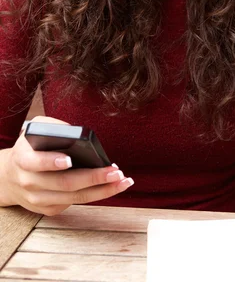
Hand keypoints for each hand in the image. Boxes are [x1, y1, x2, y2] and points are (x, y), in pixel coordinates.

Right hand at [1, 116, 133, 215]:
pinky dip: (95, 195)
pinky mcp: (48, 209)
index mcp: (23, 160)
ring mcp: (38, 199)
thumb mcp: (36, 130)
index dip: (52, 162)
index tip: (70, 159)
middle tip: (115, 171)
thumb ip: (54, 127)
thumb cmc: (30, 148)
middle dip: (93, 178)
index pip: (37, 162)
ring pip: (74, 198)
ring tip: (121, 180)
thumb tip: (78, 132)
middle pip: (64, 184)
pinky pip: (75, 203)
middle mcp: (29, 182)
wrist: (9, 177)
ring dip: (101, 191)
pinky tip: (111, 186)